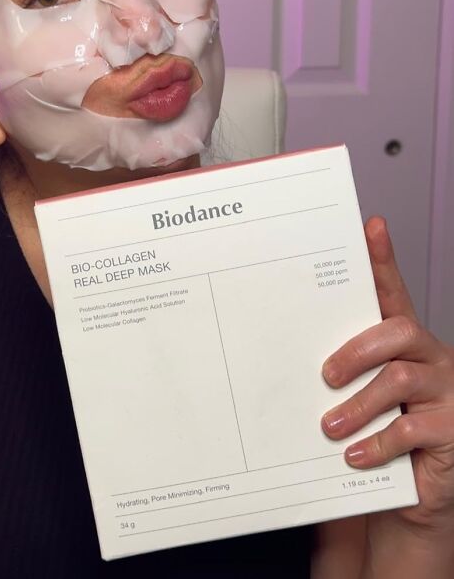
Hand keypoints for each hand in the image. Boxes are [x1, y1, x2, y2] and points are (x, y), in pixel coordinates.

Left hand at [320, 216, 453, 531]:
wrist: (415, 491)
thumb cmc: (378, 432)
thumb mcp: (356, 396)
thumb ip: (337, 372)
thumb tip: (282, 356)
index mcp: (403, 343)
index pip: (393, 294)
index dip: (384, 261)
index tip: (371, 227)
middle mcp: (429, 358)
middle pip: (398, 331)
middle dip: (356, 350)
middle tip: (324, 375)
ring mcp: (445, 392)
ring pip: (399, 380)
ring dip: (358, 404)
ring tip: (329, 426)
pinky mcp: (452, 429)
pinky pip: (410, 429)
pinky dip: (376, 443)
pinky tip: (354, 455)